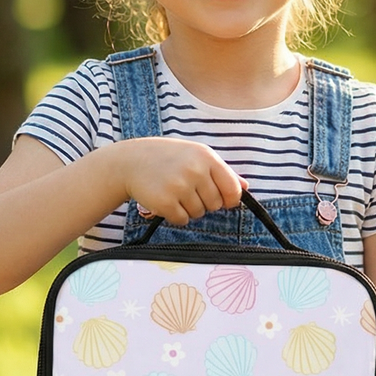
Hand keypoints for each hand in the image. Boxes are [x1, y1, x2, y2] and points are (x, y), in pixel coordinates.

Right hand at [120, 138, 245, 224]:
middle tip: (188, 190)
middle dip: (204, 202)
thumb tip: (245, 187)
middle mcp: (194, 171)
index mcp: (206, 157)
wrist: (130, 162)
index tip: (223, 200)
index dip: (230, 199)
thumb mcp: (196, 155)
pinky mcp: (165, 202)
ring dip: (188, 209)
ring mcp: (179, 187)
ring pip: (198, 214)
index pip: (232, 189)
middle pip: (215, 204)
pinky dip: (175, 215)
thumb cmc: (167, 158)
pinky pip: (182, 220)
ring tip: (175, 192)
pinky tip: (166, 200)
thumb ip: (221, 171)